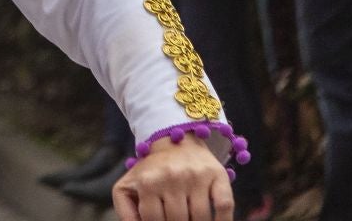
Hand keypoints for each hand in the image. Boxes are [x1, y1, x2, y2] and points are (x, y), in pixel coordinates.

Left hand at [112, 135, 232, 220]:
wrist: (172, 139)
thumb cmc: (149, 171)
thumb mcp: (127, 187)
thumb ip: (126, 213)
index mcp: (148, 182)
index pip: (154, 220)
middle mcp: (172, 177)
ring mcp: (196, 175)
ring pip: (201, 218)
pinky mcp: (217, 174)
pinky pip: (225, 206)